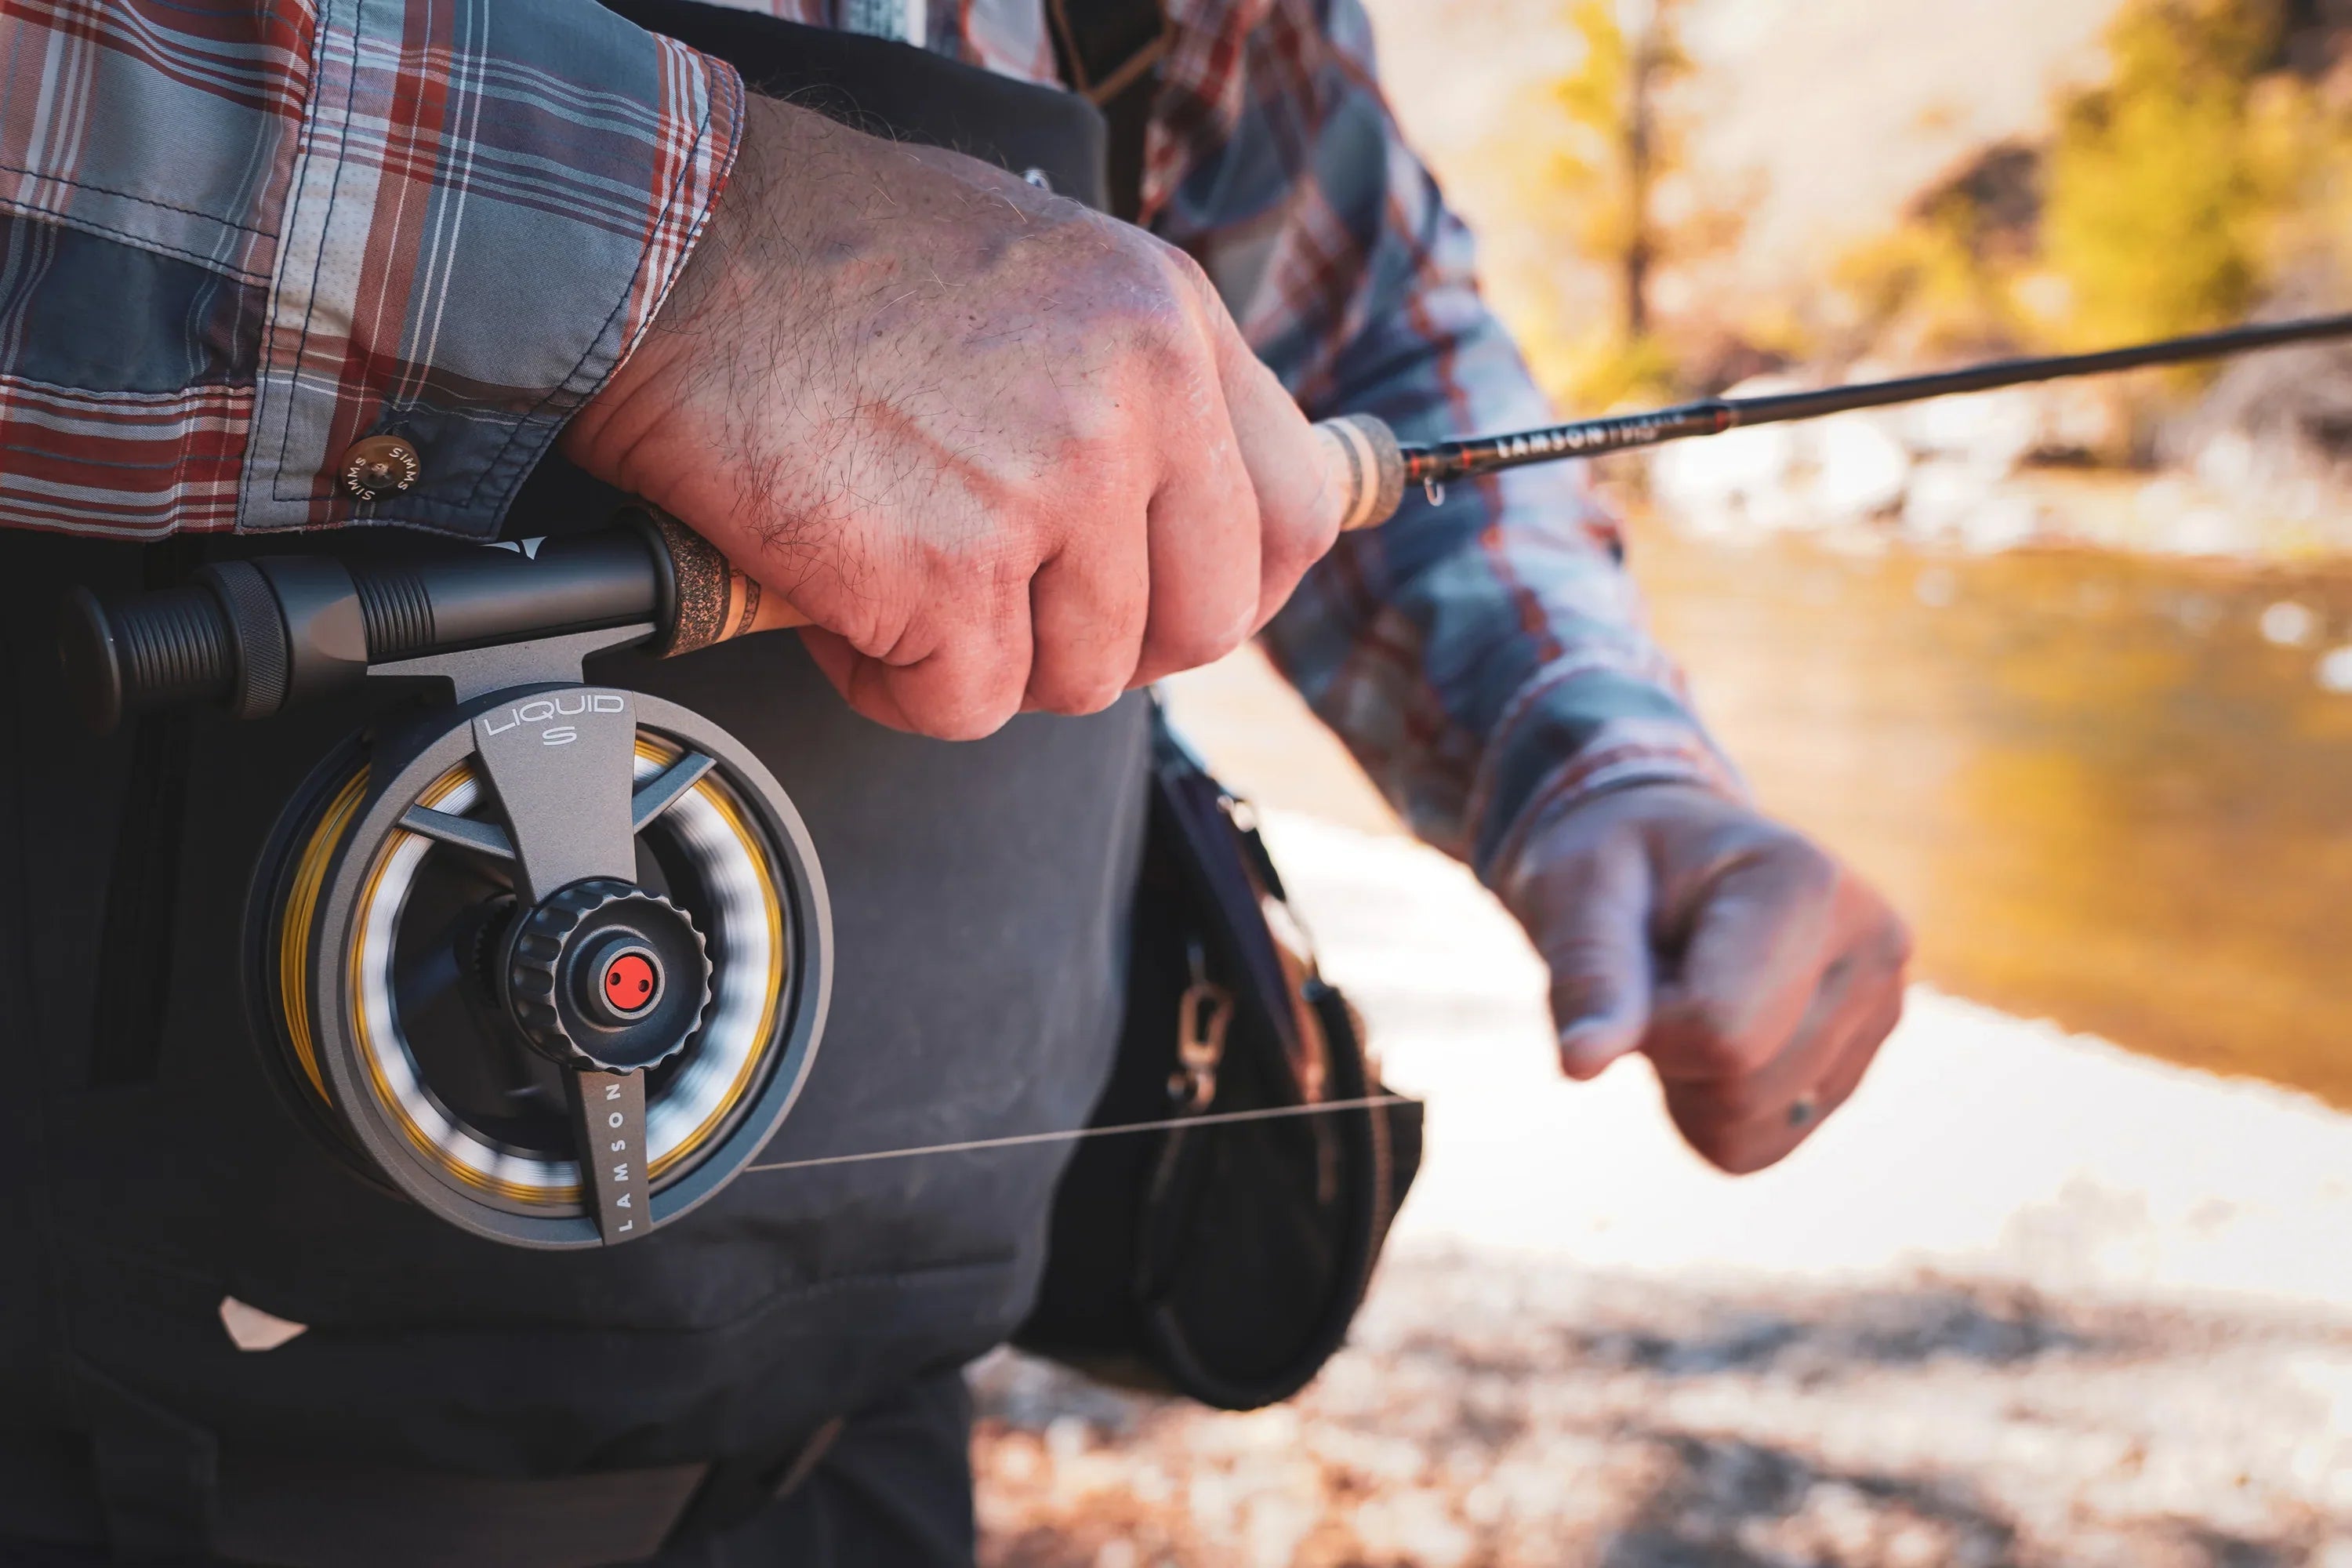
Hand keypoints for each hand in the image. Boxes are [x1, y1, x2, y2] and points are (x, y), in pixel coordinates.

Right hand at [564, 94, 1346, 739]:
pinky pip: (962, 703)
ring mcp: (1050, 487)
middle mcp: (1134, 400)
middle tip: (1003, 596)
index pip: (1298, 516)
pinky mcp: (950, 572)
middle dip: (1098, 638)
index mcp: (1170, 324)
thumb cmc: (822, 260)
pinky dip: (891, 677)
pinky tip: (841, 591)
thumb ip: (1131, 388)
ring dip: (978, 652)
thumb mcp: (1044, 277)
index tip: (1165, 597)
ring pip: (1076, 676)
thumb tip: (1178, 513)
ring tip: (894, 562)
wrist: (668, 247)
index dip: (1229, 585)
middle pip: (1199, 625)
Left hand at [1495, 783, 1910, 1173]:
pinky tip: (1711, 1031)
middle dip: (1666, 1048)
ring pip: (1748, 1125)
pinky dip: (1708, 1109)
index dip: (1645, 1024)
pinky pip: (1758, 1146)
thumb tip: (1582, 1064)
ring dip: (1685, 1077)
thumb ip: (1587, 974)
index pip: (1721, 1034)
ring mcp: (1880, 1010)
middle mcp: (1872, 946)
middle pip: (1739, 1086)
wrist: (1662, 852)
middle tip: (1656, 971)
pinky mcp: (1859, 1064)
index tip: (1630, 963)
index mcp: (1807, 883)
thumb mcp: (1576, 891)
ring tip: (1687, 988)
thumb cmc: (1615, 864)